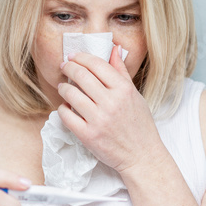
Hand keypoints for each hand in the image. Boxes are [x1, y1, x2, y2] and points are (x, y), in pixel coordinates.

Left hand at [57, 44, 163, 175]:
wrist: (142, 156)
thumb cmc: (140, 126)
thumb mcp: (135, 96)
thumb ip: (122, 72)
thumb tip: (114, 49)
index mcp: (124, 90)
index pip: (97, 64)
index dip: (82, 57)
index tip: (73, 56)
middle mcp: (111, 102)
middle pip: (81, 76)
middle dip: (68, 67)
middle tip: (64, 67)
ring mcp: (99, 119)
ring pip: (71, 94)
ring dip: (63, 88)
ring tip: (64, 87)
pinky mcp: (88, 135)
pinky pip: (66, 116)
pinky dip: (63, 109)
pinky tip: (67, 108)